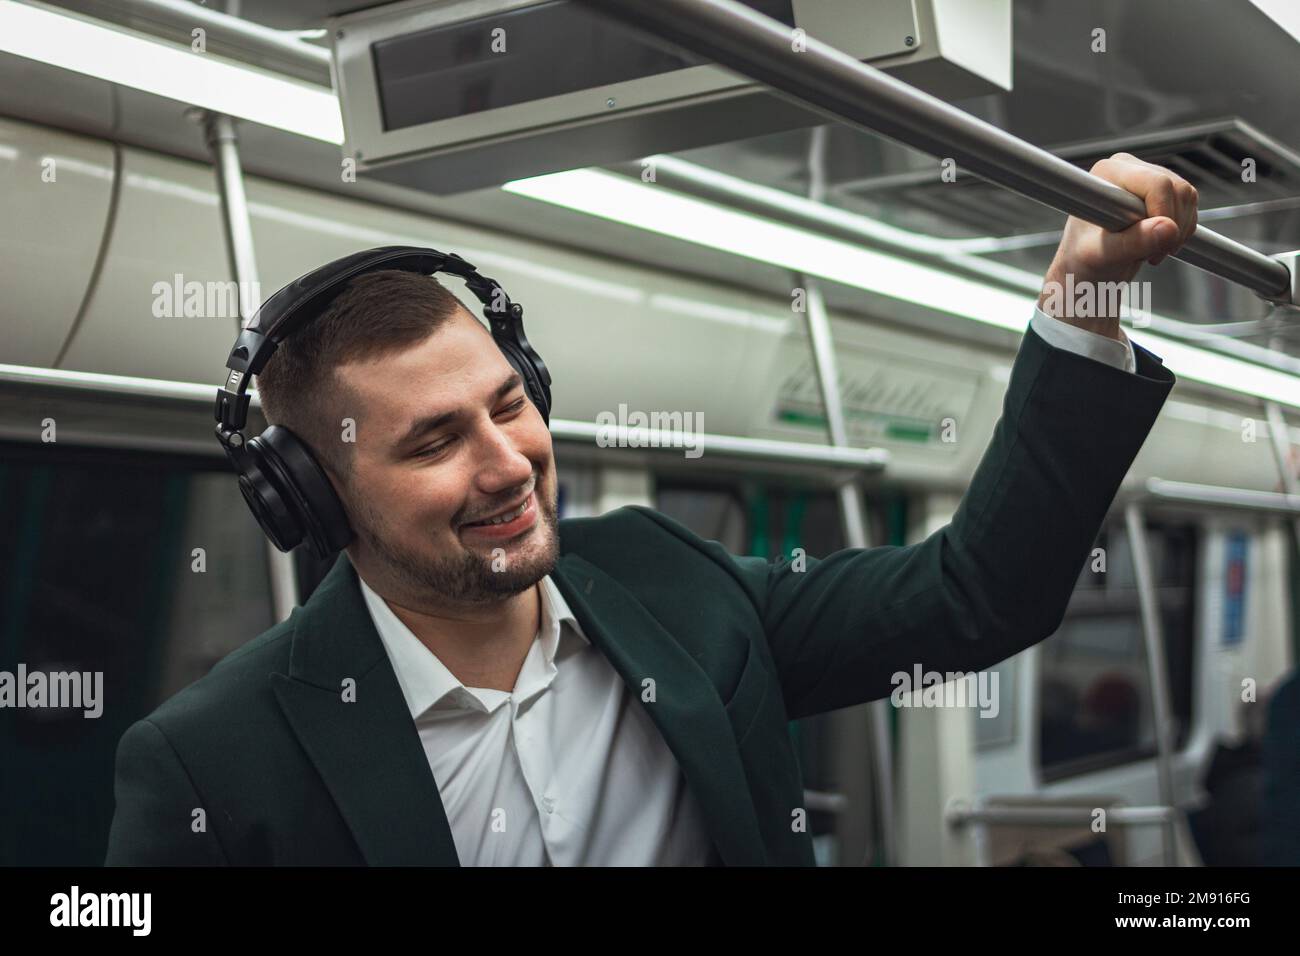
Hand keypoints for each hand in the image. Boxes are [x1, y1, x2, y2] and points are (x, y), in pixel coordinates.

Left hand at [1036, 152, 1198, 338]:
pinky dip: (1181, 231)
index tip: (1148, 248)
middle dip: (1171, 228)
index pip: (1157, 185)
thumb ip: (1133, 242)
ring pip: (1188, 197)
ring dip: (1177, 232)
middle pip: (1177, 189)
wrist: (1090, 266)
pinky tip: (1157, 244)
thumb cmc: (1086, 260)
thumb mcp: (1103, 256)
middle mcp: (1128, 167)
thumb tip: (1168, 228)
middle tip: (1149, 256)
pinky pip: (1190, 205)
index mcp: (1108, 174)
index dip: (1162, 216)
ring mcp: (1148, 175)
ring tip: (1147, 251)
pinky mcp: (1164, 189)